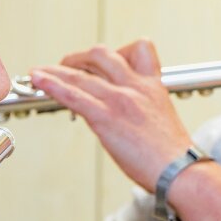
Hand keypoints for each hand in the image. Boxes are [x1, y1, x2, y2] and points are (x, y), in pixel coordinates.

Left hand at [29, 40, 193, 190]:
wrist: (181, 172)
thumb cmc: (173, 156)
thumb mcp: (162, 120)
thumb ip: (142, 109)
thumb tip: (123, 116)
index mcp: (152, 86)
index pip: (139, 49)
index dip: (117, 51)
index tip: (102, 62)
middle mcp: (136, 87)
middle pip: (102, 55)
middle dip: (79, 58)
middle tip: (66, 66)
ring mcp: (120, 100)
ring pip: (81, 74)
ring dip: (55, 71)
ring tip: (39, 73)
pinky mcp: (106, 118)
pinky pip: (74, 95)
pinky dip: (52, 85)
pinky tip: (39, 81)